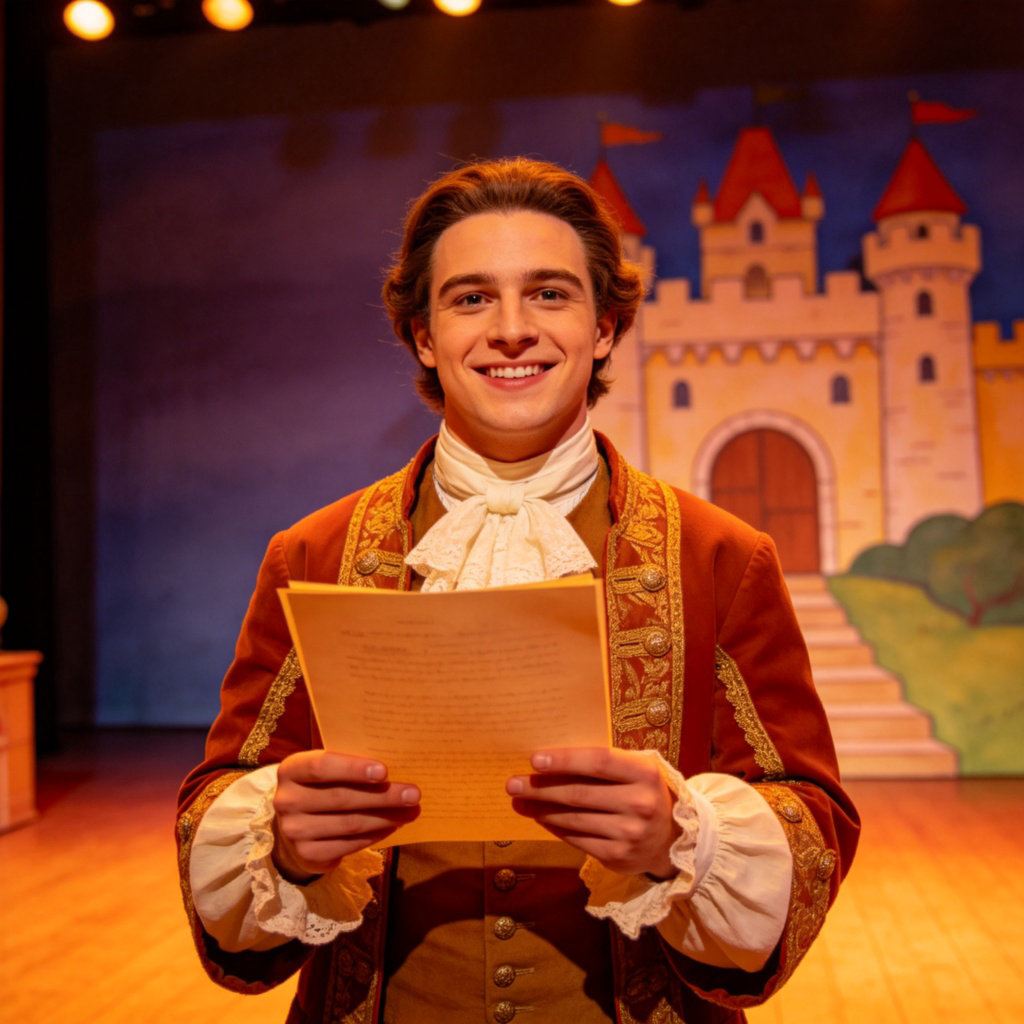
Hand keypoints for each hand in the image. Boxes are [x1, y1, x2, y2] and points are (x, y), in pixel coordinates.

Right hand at [272, 750, 419, 881]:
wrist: (293, 826)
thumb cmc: (320, 788)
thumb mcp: (326, 771)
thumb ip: (349, 765)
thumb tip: (397, 767)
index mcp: (291, 769)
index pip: (321, 766)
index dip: (353, 768)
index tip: (385, 771)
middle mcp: (286, 800)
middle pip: (342, 798)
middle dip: (383, 796)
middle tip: (414, 794)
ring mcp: (294, 831)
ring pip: (350, 823)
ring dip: (386, 818)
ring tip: (411, 811)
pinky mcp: (307, 855)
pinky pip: (349, 845)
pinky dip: (376, 835)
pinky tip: (393, 826)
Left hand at [506, 747, 680, 878]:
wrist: (671, 837)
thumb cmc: (643, 791)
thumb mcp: (634, 770)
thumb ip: (602, 764)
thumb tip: (549, 760)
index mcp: (645, 773)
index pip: (599, 762)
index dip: (565, 760)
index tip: (534, 759)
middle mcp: (640, 803)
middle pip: (579, 793)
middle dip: (541, 788)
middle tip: (513, 783)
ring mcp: (630, 834)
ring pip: (574, 819)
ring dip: (540, 809)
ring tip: (519, 800)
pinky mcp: (618, 857)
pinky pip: (576, 840)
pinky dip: (554, 827)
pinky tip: (539, 817)